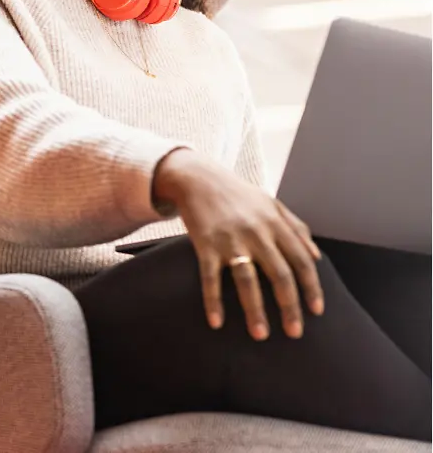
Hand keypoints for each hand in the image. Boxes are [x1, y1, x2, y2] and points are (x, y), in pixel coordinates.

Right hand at [153, 148, 324, 340]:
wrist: (198, 178)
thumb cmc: (238, 194)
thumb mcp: (272, 204)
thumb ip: (296, 228)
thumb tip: (316, 257)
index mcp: (275, 224)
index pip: (301, 261)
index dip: (311, 288)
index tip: (317, 311)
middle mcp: (256, 233)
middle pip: (279, 275)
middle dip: (289, 307)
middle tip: (294, 333)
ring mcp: (230, 240)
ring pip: (247, 280)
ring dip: (255, 310)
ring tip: (260, 335)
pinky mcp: (205, 244)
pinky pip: (210, 278)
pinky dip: (213, 301)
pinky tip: (216, 322)